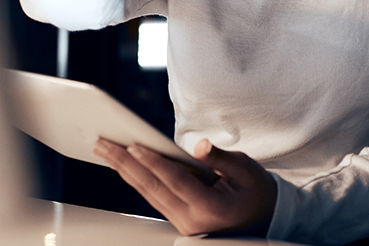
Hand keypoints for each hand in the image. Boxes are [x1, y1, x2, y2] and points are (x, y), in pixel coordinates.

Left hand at [93, 138, 277, 236]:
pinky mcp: (178, 219)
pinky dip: (137, 178)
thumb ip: (221, 158)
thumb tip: (200, 146)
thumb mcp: (247, 170)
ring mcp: (183, 224)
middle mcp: (193, 221)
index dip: (155, 163)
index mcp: (212, 209)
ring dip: (125, 170)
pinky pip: (153, 196)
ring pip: (148, 193)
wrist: (264, 219)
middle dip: (126, 164)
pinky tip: (123, 164)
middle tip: (104, 143)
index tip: (135, 145)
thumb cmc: (256, 191)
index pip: (177, 182)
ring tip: (106, 150)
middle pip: (153, 188)